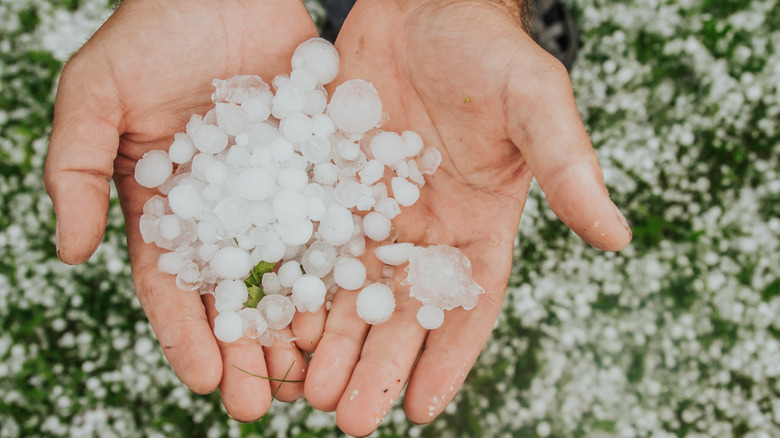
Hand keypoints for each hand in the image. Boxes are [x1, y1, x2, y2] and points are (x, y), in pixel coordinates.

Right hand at [44, 0, 316, 420]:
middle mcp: (225, 210)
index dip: (186, 334)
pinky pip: (331, 223)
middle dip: (245, 350)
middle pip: (234, 293)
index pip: (173, 284)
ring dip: (296, 325)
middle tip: (259, 405)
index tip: (204, 382)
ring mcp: (274, 193)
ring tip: (309, 376)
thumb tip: (71, 253)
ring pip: (287, 271)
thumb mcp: (94, 97)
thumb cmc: (151, 33)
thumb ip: (75, 171)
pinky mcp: (318, 169)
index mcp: (167, 206)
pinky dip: (338, 268)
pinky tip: (351, 308)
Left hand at [299, 0, 631, 434]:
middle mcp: (423, 230)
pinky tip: (271, 320)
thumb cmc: (487, 51)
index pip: (467, 305)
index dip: (447, 358)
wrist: (423, 4)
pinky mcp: (328, 185)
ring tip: (304, 387)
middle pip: (399, 312)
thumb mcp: (534, 103)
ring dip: (328, 340)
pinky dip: (292, 283)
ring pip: (348, 289)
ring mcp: (372, 210)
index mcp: (478, 224)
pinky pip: (308, 243)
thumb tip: (618, 238)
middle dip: (375, 365)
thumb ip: (569, 168)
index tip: (421, 409)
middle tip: (346, 419)